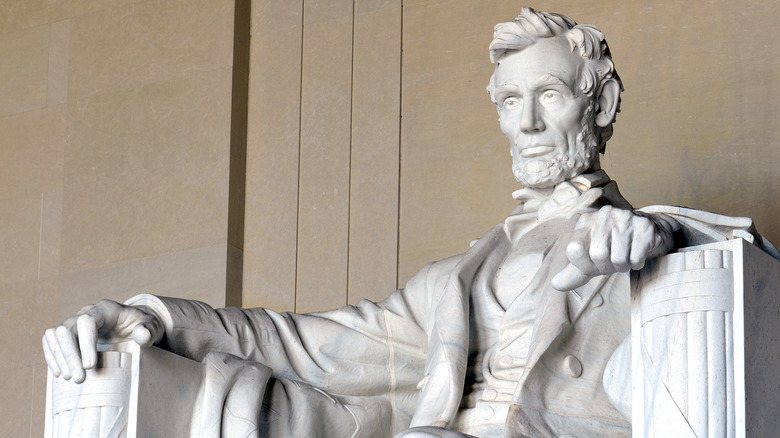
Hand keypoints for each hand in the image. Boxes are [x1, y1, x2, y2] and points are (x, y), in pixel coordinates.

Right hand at [42, 299, 163, 382]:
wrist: (133, 325)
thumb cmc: (142, 325)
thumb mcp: (151, 326)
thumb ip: (148, 330)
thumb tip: (141, 335)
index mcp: (105, 310)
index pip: (87, 321)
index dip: (85, 343)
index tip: (90, 366)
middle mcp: (86, 313)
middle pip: (66, 329)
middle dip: (70, 355)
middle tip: (78, 379)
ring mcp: (75, 322)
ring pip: (55, 335)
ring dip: (59, 357)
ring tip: (69, 378)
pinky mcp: (68, 333)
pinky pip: (51, 341)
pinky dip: (53, 356)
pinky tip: (59, 373)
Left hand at [551, 206, 678, 290]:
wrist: (645, 236)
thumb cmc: (613, 249)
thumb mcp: (591, 261)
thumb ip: (574, 272)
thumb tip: (556, 284)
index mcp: (585, 222)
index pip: (574, 249)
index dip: (584, 265)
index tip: (592, 265)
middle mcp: (603, 215)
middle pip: (598, 255)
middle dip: (606, 267)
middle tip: (612, 262)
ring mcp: (625, 218)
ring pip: (618, 259)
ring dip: (623, 266)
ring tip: (624, 257)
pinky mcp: (644, 227)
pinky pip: (636, 258)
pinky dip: (636, 264)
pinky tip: (636, 255)